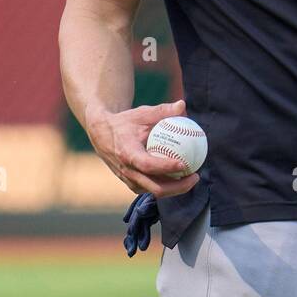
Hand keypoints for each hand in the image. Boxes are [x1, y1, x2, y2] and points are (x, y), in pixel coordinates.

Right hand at [86, 99, 200, 197]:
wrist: (102, 134)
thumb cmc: (125, 122)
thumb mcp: (142, 113)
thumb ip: (162, 111)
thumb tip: (183, 105)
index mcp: (127, 153)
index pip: (148, 165)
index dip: (166, 167)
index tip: (184, 164)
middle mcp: (127, 170)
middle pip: (155, 187)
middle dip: (178, 187)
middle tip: (195, 175)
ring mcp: (128, 180)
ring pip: (154, 191)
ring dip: (175, 189)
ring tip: (192, 178)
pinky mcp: (131, 183)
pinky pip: (151, 188)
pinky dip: (166, 185)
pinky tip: (181, 177)